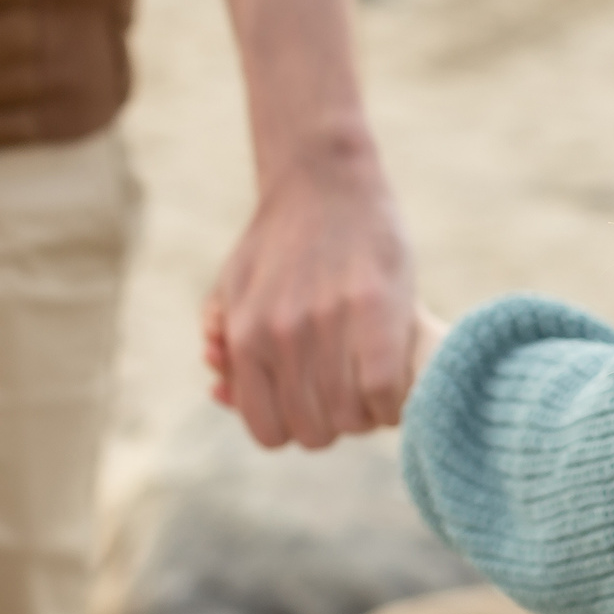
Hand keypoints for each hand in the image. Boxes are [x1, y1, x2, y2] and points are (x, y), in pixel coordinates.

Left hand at [203, 147, 416, 448]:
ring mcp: (329, 329)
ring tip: (374, 385)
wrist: (325, 180)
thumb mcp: (235, 288)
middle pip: (316, 432)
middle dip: (335, 422)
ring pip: (352, 420)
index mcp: (245, 340)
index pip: (270, 432)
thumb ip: (226, 343)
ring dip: (368, 414)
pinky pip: (385, 396)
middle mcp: (281, 340)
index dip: (296, 428)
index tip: (316, 408)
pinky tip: (396, 383)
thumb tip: (217, 390)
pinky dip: (394, 402)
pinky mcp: (377, 315)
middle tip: (349, 393)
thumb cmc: (283, 239)